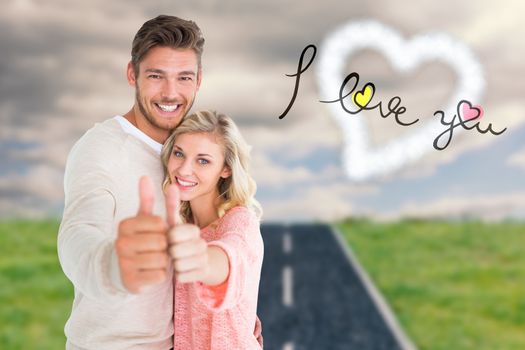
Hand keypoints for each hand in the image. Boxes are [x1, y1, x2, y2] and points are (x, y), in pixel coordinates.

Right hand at [116, 176, 168, 292]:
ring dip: (163, 261)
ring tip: (154, 260)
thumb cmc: (138, 239)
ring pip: (161, 260)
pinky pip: (159, 276)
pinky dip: (160, 274)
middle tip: (158, 249)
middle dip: (165, 246)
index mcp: (124, 225)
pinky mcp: (130, 282)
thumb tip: (144, 176)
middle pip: (161, 242)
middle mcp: (121, 243)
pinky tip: (151, 272)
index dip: (164, 230)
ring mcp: (124, 263)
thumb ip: (145, 198)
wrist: (119, 269)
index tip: (156, 234)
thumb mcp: (141, 219)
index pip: (159, 223)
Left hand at [165, 184, 209, 283]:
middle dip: (169, 253)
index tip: (167, 239)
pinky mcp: (202, 273)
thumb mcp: (173, 223)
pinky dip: (178, 275)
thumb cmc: (179, 241)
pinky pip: (182, 276)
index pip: (173, 234)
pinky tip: (180, 270)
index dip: (166, 239)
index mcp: (193, 229)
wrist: (198, 262)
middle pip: (175, 251)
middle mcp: (201, 242)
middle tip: (170, 251)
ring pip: (179, 264)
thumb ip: (171, 205)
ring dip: (172, 264)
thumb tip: (172, 184)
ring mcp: (203, 258)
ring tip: (175, 260)